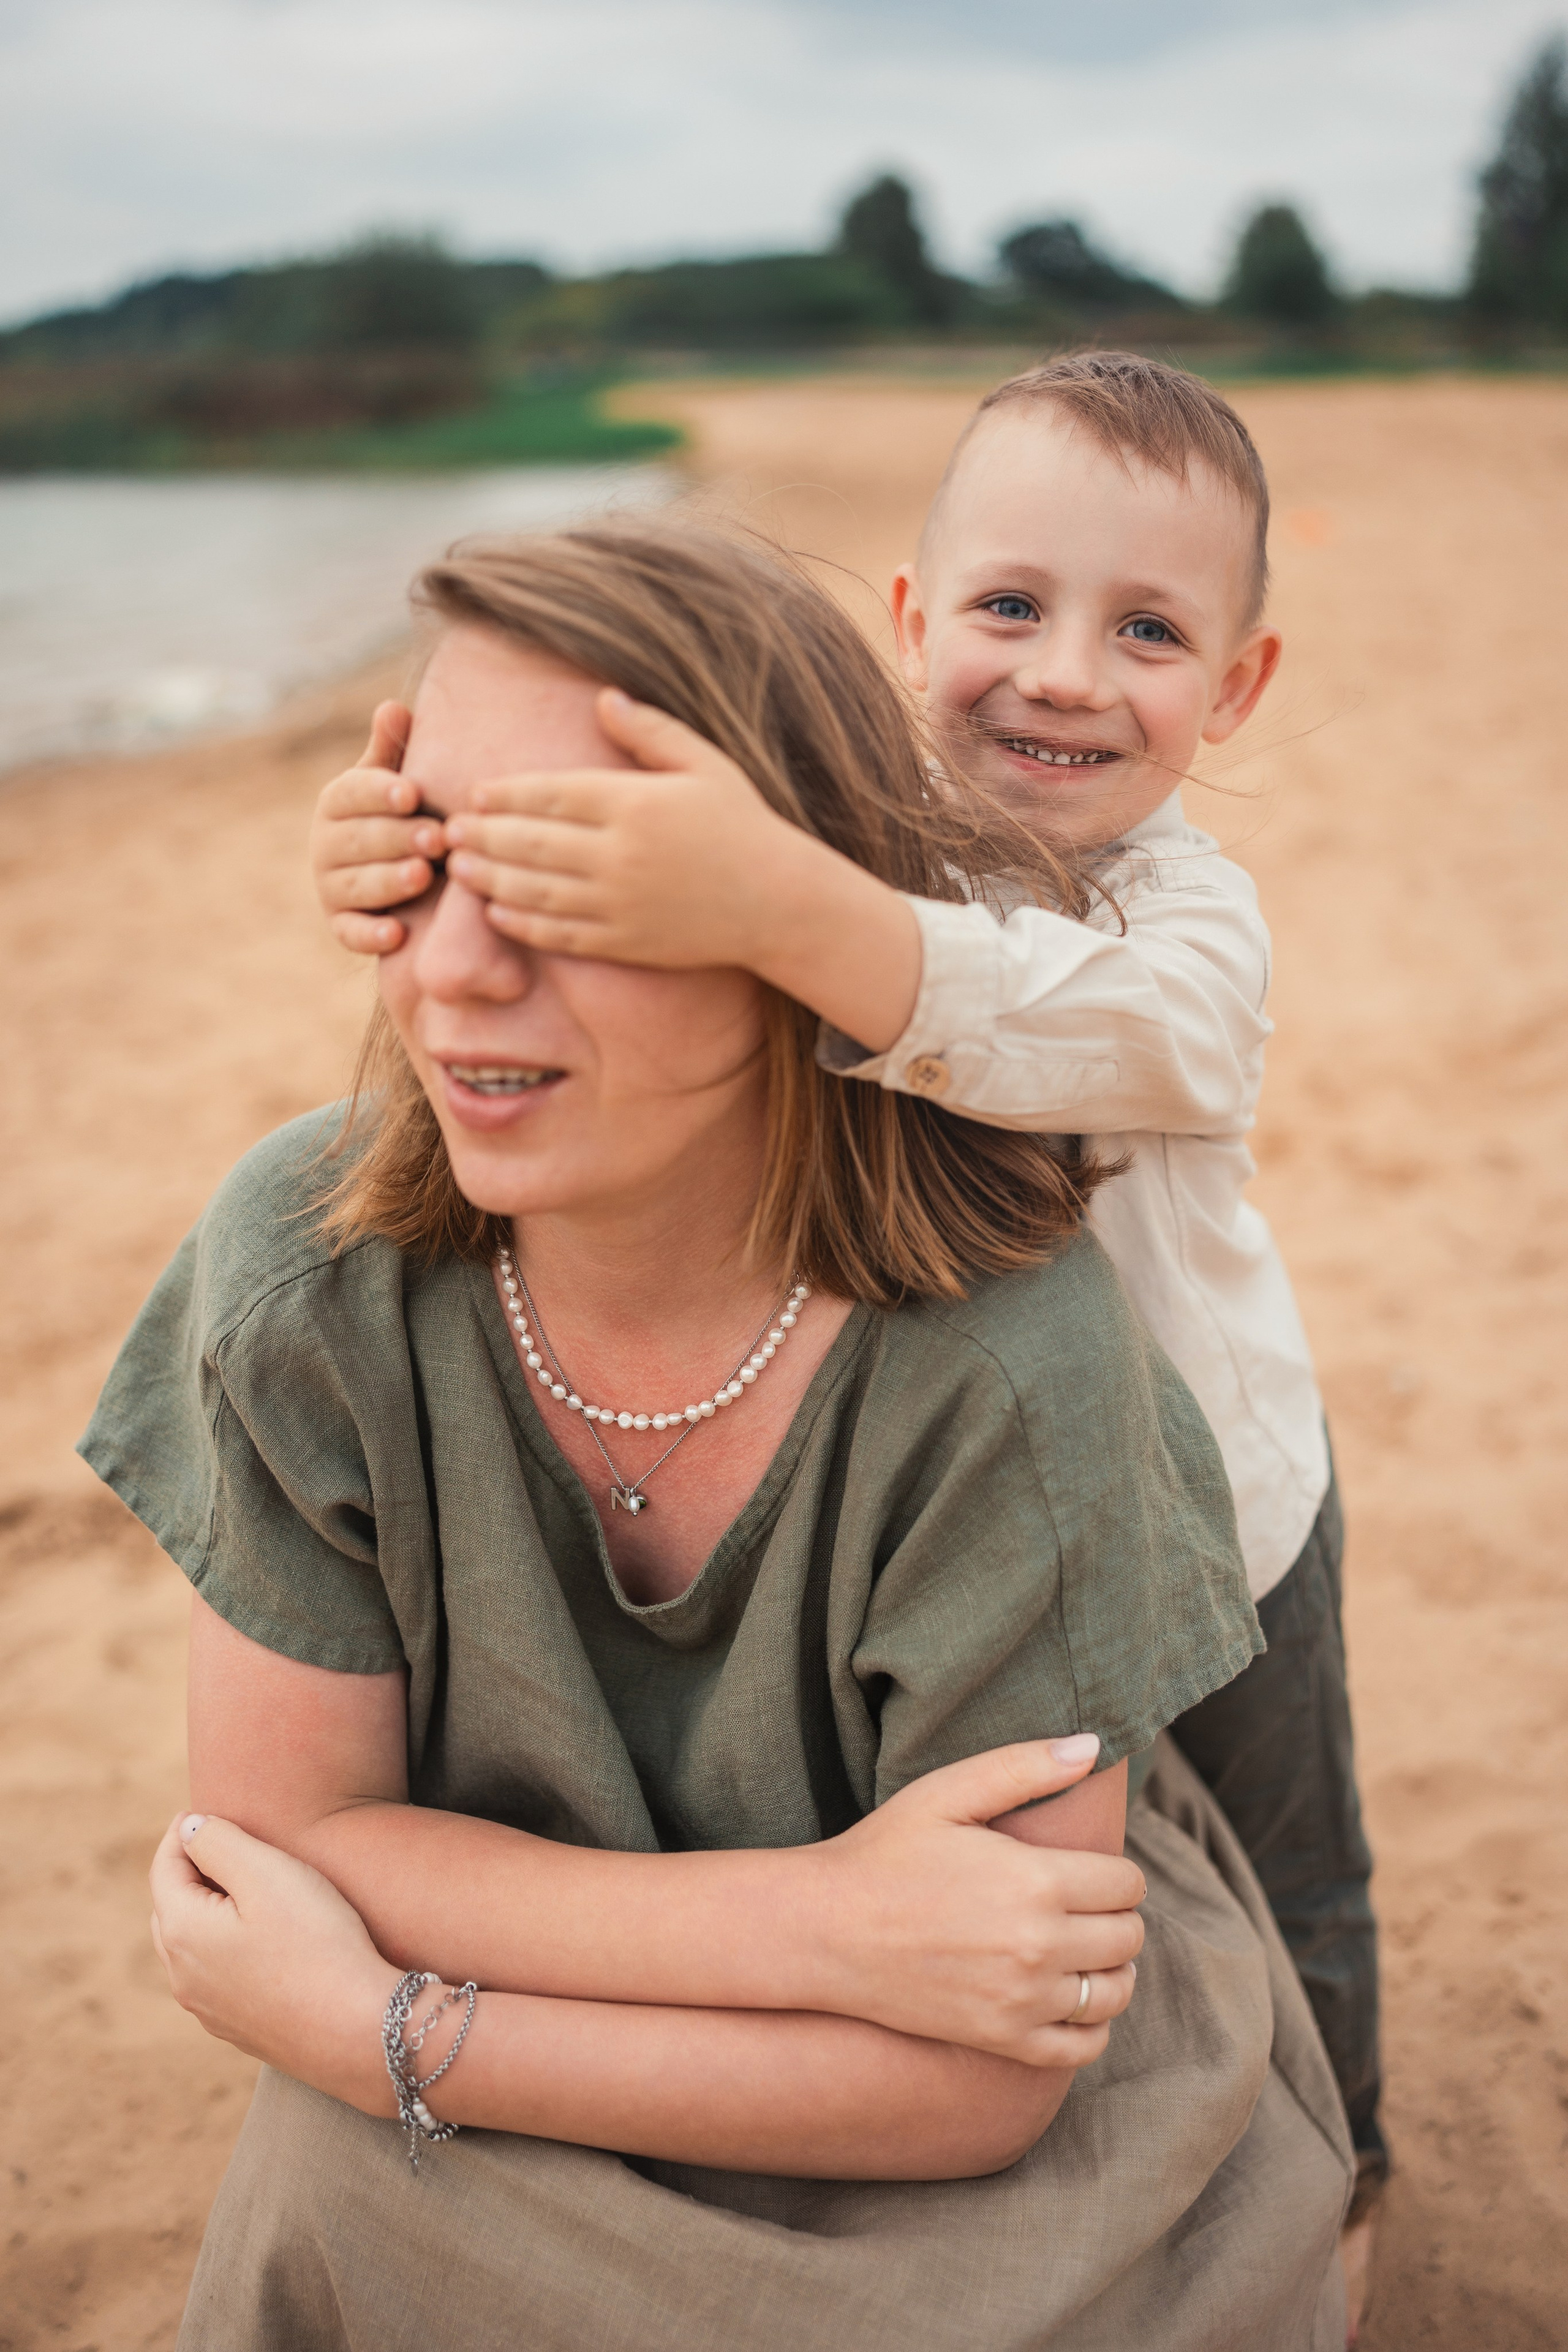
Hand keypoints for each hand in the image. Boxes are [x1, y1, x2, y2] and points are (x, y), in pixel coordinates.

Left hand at [150, 1813, 398, 2110]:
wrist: (357, 2030)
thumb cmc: (317, 1943)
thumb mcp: (268, 1874)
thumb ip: (219, 1842)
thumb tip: (187, 1827)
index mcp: (183, 1932)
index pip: (164, 1868)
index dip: (182, 1831)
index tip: (204, 1808)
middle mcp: (184, 1976)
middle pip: (171, 1908)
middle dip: (188, 1871)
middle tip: (218, 1842)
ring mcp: (209, 2010)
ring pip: (189, 1946)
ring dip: (203, 1911)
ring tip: (237, 1886)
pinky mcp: (238, 2029)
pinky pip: (215, 1976)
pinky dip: (223, 1946)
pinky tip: (257, 1940)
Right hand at [310, 702, 442, 955]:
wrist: (401, 871)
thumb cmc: (403, 814)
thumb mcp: (398, 780)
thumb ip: (393, 748)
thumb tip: (394, 708)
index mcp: (337, 801)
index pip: (353, 792)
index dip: (380, 792)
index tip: (412, 793)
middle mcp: (326, 843)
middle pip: (358, 840)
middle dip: (396, 838)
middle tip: (436, 838)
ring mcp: (331, 887)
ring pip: (356, 885)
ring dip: (388, 881)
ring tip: (423, 876)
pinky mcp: (342, 925)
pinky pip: (352, 932)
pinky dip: (371, 935)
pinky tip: (398, 933)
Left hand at [442, 688, 807, 966]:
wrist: (779, 903)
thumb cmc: (743, 825)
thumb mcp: (706, 764)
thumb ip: (651, 731)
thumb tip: (603, 697)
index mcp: (634, 804)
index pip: (551, 794)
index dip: (506, 794)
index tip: (476, 792)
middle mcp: (619, 855)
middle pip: (532, 842)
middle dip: (484, 835)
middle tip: (448, 829)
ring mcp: (619, 903)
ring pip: (536, 889)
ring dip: (490, 878)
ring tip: (459, 866)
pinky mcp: (625, 942)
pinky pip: (560, 933)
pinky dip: (522, 923)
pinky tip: (498, 912)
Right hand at [809, 1739, 1143, 2067]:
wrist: (826, 1931)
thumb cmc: (885, 1852)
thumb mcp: (947, 1792)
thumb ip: (1024, 1766)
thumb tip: (1093, 1745)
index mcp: (1035, 1881)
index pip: (1126, 1884)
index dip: (1117, 1872)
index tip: (1091, 1868)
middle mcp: (1038, 1947)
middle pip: (1127, 1937)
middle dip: (1117, 1916)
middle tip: (1085, 1904)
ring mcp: (1021, 2001)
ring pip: (1115, 1992)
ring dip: (1112, 1968)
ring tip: (1084, 1948)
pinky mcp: (1002, 2040)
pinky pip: (1083, 2046)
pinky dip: (1092, 2024)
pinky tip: (1072, 1999)